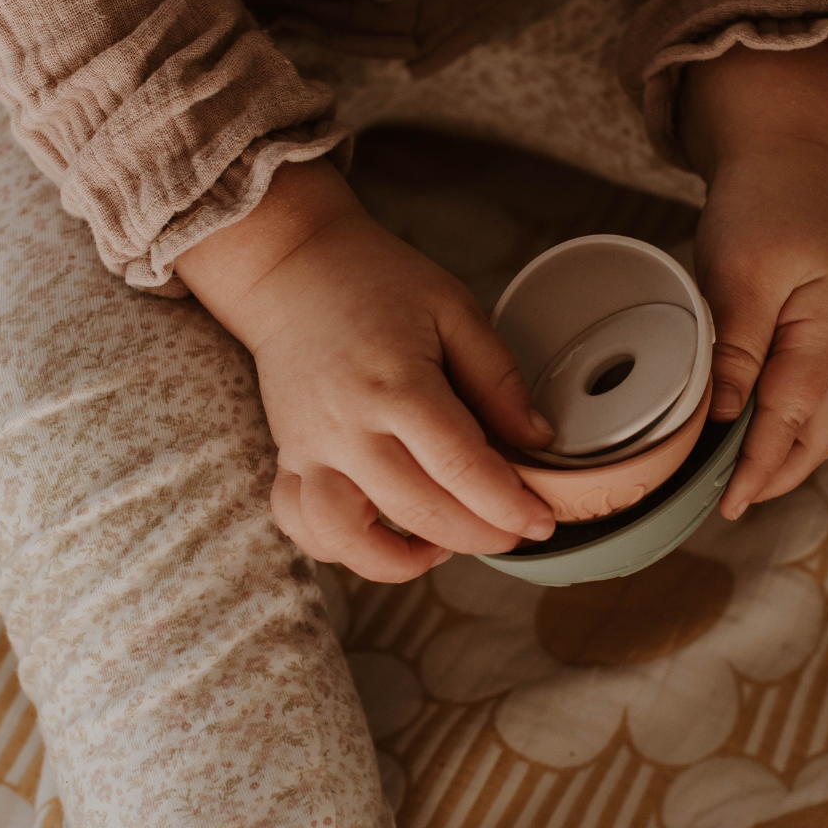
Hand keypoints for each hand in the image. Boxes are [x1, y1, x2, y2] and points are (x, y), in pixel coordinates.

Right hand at [176, 158, 556, 580]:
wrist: (291, 267)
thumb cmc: (375, 280)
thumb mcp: (453, 309)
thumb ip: (497, 377)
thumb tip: (537, 439)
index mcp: (396, 384)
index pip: (461, 466)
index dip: (509, 504)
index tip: (540, 521)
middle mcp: (347, 425)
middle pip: (419, 509)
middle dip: (480, 534)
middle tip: (514, 530)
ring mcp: (308, 447)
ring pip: (348, 536)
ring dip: (403, 560)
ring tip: (445, 543)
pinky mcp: (286, 456)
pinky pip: (302, 524)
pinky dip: (341, 548)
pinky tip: (385, 536)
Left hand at [679, 42, 827, 518]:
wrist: (782, 155)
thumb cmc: (766, 204)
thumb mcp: (745, 273)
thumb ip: (738, 347)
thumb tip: (726, 415)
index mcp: (826, 337)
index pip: (792, 423)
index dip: (758, 469)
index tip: (728, 504)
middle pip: (815, 434)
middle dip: (775, 474)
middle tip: (727, 503)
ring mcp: (827, 339)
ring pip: (812, 418)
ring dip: (778, 453)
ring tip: (733, 477)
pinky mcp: (808, 329)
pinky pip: (800, 392)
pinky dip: (776, 421)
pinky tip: (743, 425)